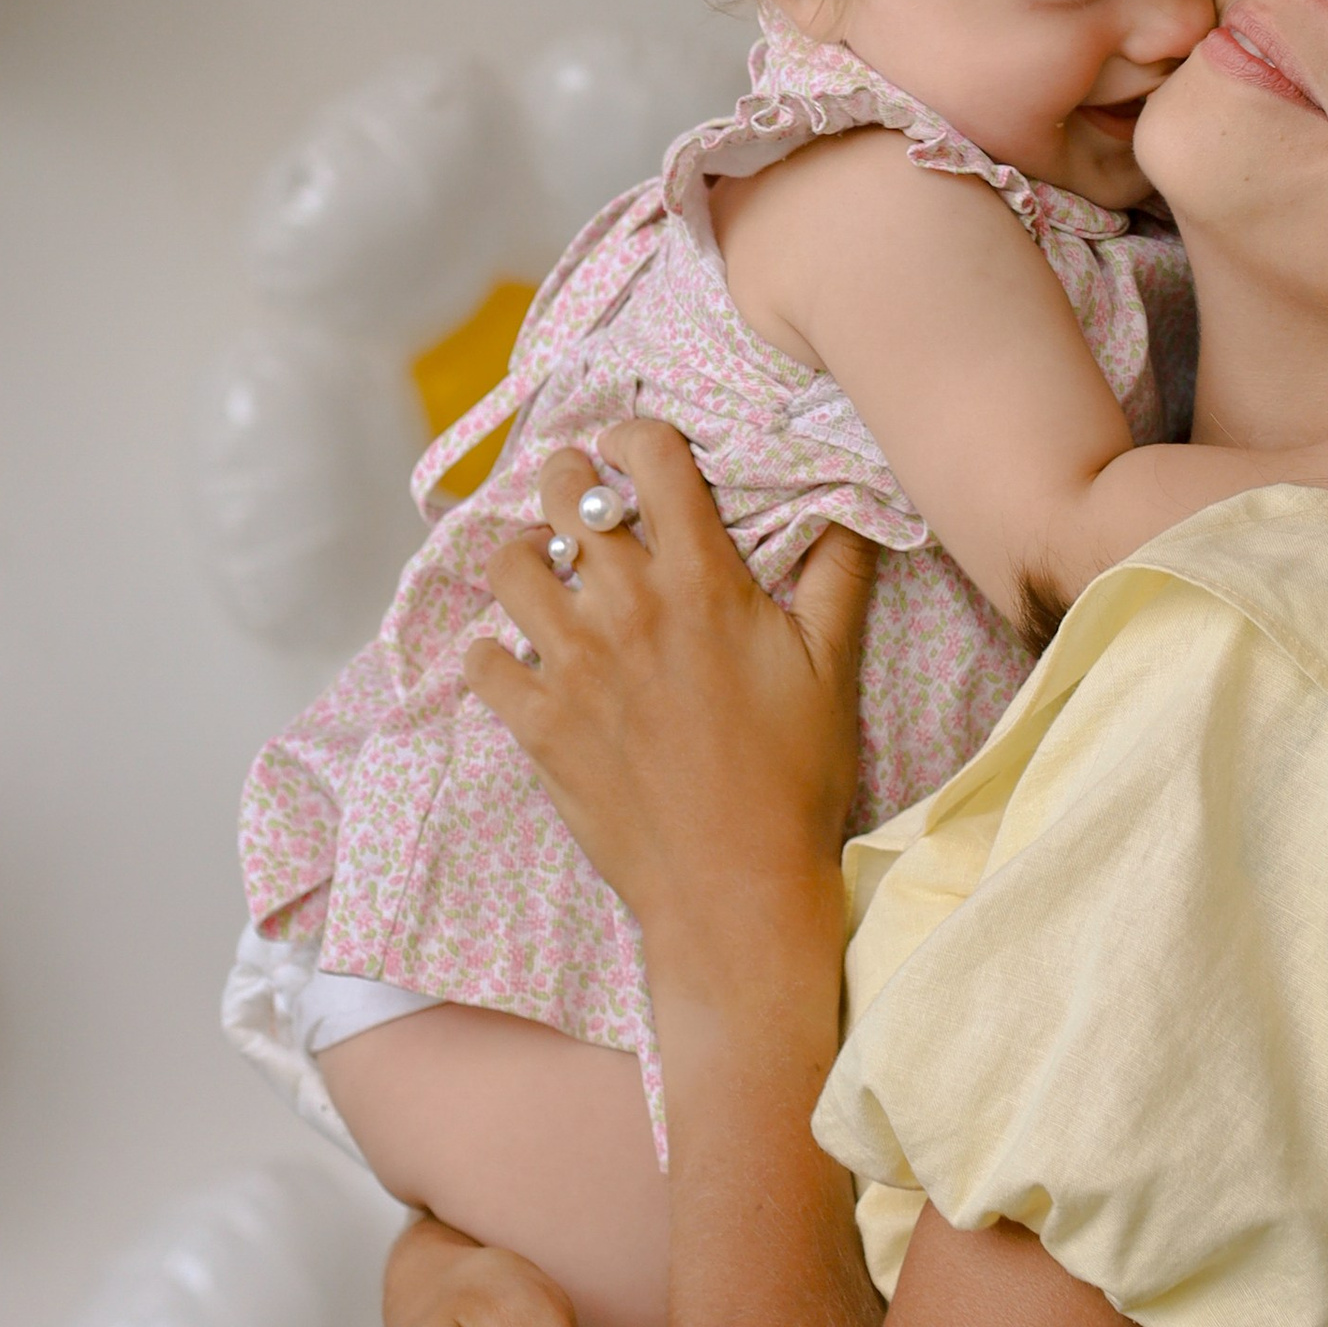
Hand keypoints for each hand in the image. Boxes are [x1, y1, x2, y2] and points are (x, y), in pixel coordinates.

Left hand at [465, 418, 873, 1006]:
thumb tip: (847, 501)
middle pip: (566, 494)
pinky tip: (520, 659)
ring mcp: (574, 665)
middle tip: (583, 501)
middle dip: (570, 481)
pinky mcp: (537, 723)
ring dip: (525, 555)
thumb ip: (837, 571)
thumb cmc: (795, 778)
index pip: (649, 458)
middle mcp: (628, 607)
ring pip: (510, 564)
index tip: (635, 452)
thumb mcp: (834, 666)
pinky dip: (491, 652)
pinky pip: (480, 659)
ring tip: (546, 571)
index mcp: (703, 581)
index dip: (636, 438)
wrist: (736, 889)